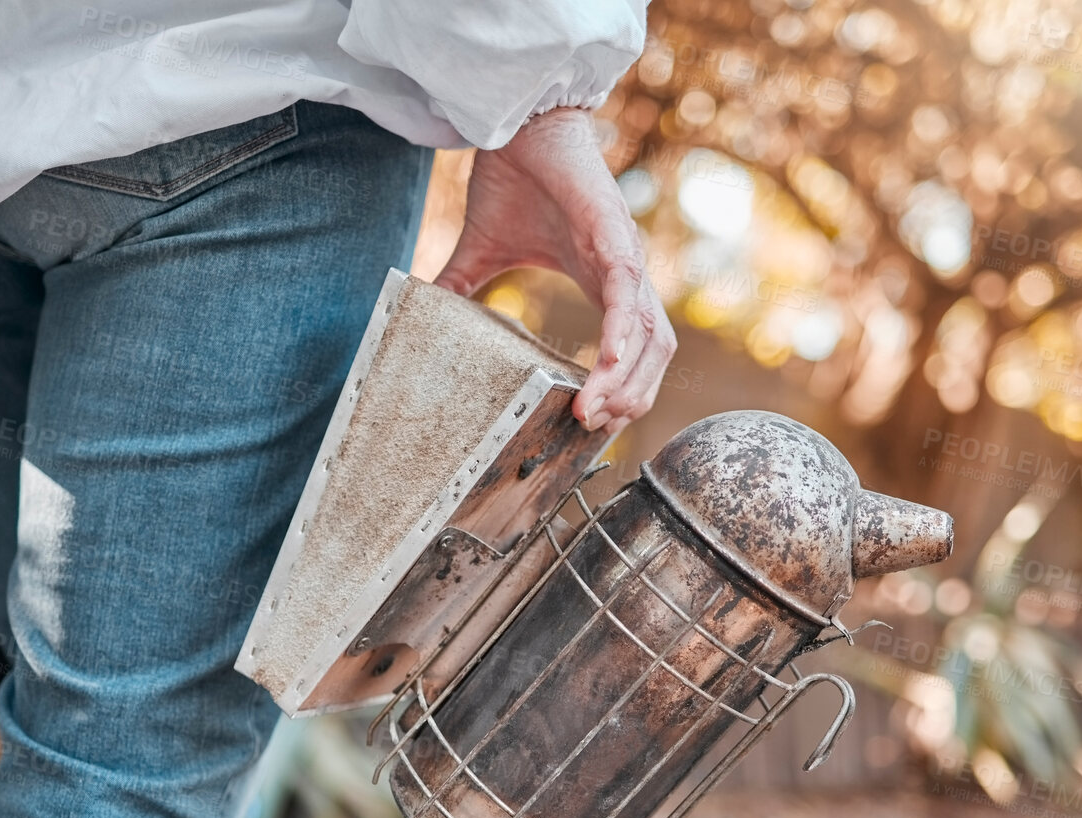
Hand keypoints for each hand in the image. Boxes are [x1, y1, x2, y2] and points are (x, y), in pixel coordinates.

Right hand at [435, 108, 676, 436]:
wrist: (515, 123)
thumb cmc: (511, 178)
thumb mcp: (483, 250)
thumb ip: (462, 288)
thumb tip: (426, 315)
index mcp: (603, 282)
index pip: (631, 350)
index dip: (621, 388)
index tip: (590, 422)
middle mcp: (624, 276)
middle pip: (655, 354)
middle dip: (632, 397)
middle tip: (594, 430)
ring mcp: (624, 256)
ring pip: (649, 335)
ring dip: (628, 380)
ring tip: (597, 415)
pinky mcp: (613, 235)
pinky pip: (627, 296)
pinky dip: (621, 335)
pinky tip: (607, 366)